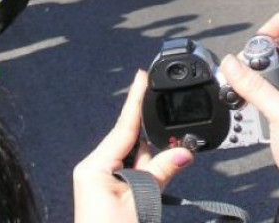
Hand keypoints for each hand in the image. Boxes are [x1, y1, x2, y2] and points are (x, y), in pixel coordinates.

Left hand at [73, 71, 192, 222]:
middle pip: (132, 144)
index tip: (143, 76)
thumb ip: (161, 172)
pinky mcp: (108, 194)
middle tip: (163, 157)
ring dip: (151, 167)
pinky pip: (132, 175)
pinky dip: (146, 177)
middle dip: (152, 148)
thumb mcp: (140, 202)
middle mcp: (94, 169)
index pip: (123, 127)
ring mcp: (100, 182)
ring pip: (135, 161)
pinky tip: (153, 187)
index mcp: (95, 166)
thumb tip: (183, 152)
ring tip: (154, 187)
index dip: (136, 100)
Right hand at [220, 12, 278, 220]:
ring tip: (241, 90)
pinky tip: (245, 102)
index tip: (260, 40)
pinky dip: (253, 89)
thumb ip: (255, 87)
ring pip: (271, 66)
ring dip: (252, 74)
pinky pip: (267, 85)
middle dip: (257, 54)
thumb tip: (230, 63)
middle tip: (244, 72)